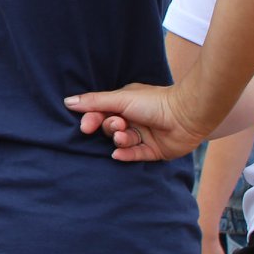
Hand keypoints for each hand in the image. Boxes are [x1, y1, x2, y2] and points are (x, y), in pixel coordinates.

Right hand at [63, 83, 209, 162]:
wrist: (187, 115)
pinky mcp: (153, 151)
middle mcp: (133, 119)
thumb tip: (67, 102)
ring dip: (120, 140)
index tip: (85, 126)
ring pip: (122, 142)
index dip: (92, 119)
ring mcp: (143, 136)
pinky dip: (126, 154)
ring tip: (125, 135)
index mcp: (125, 104)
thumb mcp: (120, 99)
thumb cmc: (154, 102)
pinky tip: (118, 154)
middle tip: (118, 125)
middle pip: (110, 129)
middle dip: (110, 128)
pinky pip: (135, 155)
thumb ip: (94, 102)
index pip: (101, 113)